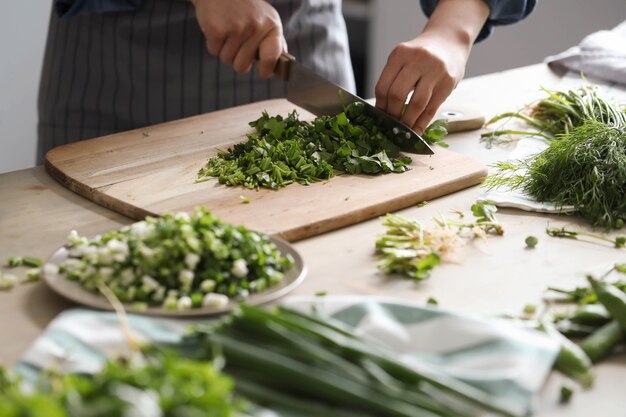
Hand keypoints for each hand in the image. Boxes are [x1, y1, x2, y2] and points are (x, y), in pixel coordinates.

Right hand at [192, 0, 286, 77]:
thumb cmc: (245, 8)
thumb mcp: (267, 19)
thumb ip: (275, 42)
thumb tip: (282, 63)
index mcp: (271, 27)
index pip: (272, 57)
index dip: (266, 69)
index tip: (262, 72)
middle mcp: (256, 27)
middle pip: (242, 66)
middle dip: (236, 58)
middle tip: (236, 41)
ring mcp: (236, 28)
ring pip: (226, 60)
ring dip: (224, 50)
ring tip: (227, 31)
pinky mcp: (217, 29)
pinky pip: (214, 52)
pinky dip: (213, 43)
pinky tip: (218, 28)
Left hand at [374, 0, 488, 133]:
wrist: (449, 41)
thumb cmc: (421, 55)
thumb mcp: (403, 58)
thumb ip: (393, 78)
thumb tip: (383, 110)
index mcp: (400, 54)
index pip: (383, 86)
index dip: (380, 106)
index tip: (380, 116)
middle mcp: (417, 59)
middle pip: (397, 94)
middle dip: (392, 115)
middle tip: (390, 125)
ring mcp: (435, 70)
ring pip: (416, 104)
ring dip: (407, 122)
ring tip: (403, 130)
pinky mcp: (448, 82)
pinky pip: (432, 108)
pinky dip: (422, 123)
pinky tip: (416, 130)